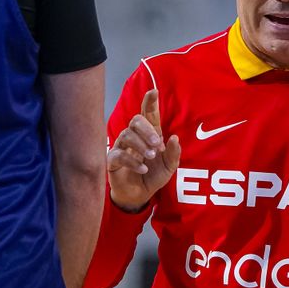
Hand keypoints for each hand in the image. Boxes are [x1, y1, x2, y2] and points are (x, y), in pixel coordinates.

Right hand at [106, 89, 180, 211]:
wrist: (139, 196)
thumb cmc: (153, 176)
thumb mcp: (170, 167)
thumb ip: (174, 154)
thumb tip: (175, 138)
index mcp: (149, 135)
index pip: (148, 114)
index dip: (150, 102)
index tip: (154, 91)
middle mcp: (135, 137)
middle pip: (136, 120)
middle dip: (147, 130)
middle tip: (157, 144)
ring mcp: (122, 147)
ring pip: (126, 135)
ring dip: (140, 145)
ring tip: (151, 156)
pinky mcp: (113, 160)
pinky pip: (118, 154)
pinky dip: (132, 161)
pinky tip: (143, 169)